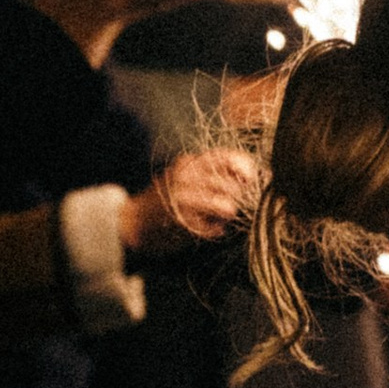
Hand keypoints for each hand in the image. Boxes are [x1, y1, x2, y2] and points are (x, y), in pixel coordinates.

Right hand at [121, 147, 260, 262]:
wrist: (132, 222)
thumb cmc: (168, 200)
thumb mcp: (188, 177)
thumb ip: (215, 174)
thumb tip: (257, 176)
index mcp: (190, 162)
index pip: (229, 157)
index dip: (247, 170)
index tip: (251, 181)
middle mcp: (186, 175)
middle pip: (233, 185)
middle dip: (240, 199)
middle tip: (233, 207)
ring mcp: (182, 196)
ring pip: (228, 205)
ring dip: (229, 215)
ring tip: (219, 218)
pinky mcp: (181, 219)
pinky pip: (215, 226)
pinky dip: (216, 230)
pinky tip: (206, 228)